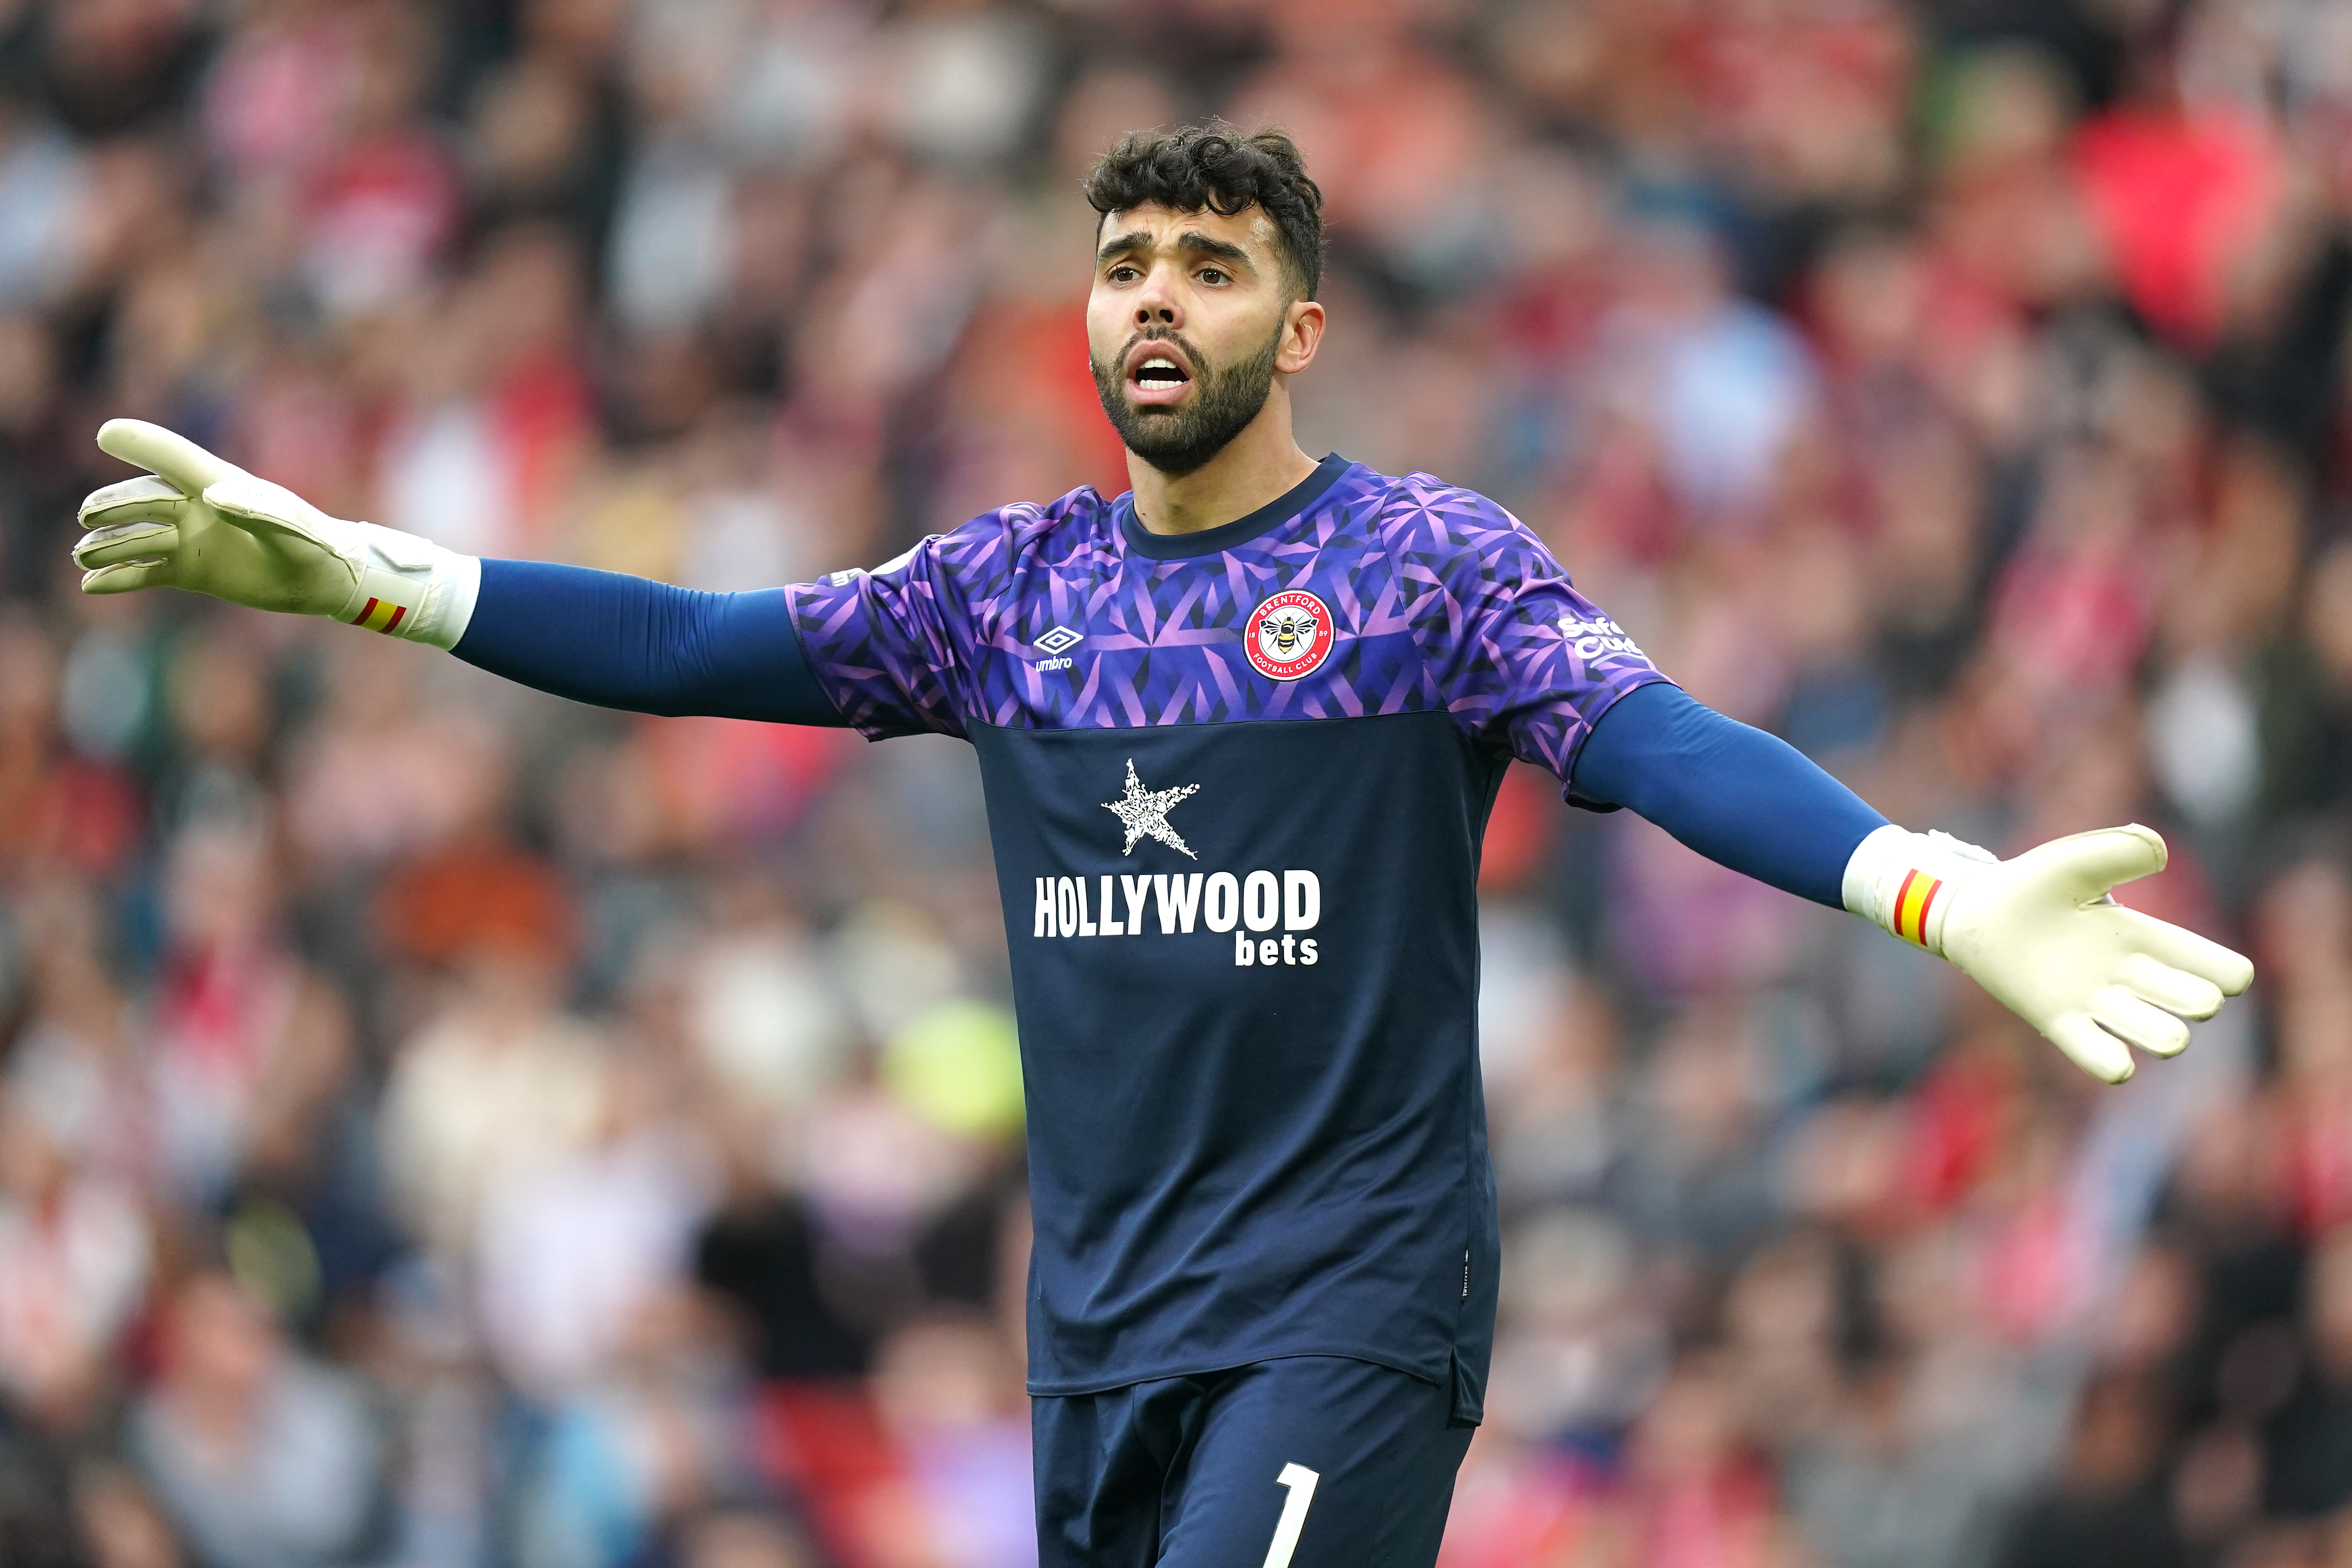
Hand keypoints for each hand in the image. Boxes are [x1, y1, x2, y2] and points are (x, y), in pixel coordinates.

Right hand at [73, 420, 475, 645]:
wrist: (326, 579)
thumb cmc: (313, 542)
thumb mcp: (289, 526)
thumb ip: (255, 508)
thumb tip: (211, 498)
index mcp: (220, 485)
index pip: (175, 459)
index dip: (143, 445)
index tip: (107, 433)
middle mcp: (198, 508)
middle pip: (143, 501)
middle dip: (113, 507)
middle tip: (89, 518)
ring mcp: (192, 539)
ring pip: (138, 538)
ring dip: (108, 546)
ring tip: (81, 558)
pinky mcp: (192, 572)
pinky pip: (146, 574)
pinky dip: (120, 580)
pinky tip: (91, 588)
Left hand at [1848, 823, 2253, 1082]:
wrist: (1979, 909)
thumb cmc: (2035, 883)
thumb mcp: (2078, 860)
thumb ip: (2119, 850)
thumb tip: (2160, 853)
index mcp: (2142, 936)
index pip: (2202, 961)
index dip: (2223, 971)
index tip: (2232, 978)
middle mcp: (2126, 974)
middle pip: (2185, 999)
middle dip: (2196, 1002)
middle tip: (2198, 1001)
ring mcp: (2094, 1000)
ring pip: (2148, 1029)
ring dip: (2163, 1035)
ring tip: (2171, 1038)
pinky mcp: (2057, 1019)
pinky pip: (2090, 1050)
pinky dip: (2108, 1062)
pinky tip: (2121, 1068)